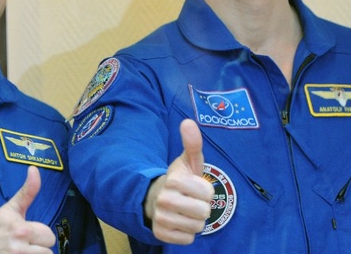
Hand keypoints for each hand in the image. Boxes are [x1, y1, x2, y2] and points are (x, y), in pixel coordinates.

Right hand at [0, 166, 55, 253]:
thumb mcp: (11, 208)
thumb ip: (28, 191)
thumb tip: (34, 168)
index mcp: (22, 229)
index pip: (50, 237)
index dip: (42, 235)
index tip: (30, 234)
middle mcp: (19, 248)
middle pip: (48, 252)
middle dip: (39, 248)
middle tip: (27, 245)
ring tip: (23, 251)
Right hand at [143, 119, 212, 244]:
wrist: (154, 198)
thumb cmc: (179, 180)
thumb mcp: (188, 162)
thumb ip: (192, 144)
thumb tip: (188, 122)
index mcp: (173, 181)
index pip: (208, 193)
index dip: (205, 191)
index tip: (194, 187)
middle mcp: (164, 200)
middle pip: (204, 212)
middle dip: (202, 207)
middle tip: (191, 201)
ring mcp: (161, 218)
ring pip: (197, 227)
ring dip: (195, 221)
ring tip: (185, 212)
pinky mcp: (160, 234)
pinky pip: (188, 239)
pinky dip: (186, 233)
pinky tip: (178, 222)